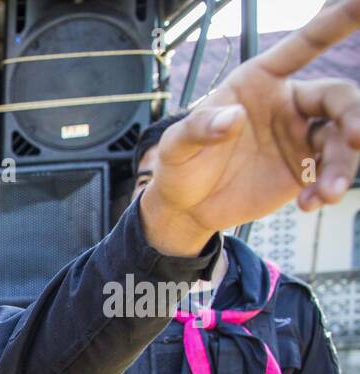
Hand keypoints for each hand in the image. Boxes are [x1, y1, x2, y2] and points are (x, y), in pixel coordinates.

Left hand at [140, 0, 359, 255]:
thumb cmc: (180, 166)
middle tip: (355, 138)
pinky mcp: (304, 169)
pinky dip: (328, 188)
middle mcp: (288, 104)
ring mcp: (299, 136)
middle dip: (354, 114)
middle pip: (338, 97)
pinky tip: (310, 204)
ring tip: (327, 193)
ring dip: (343, 165)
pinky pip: (331, 172)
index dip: (333, 24)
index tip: (359, 2)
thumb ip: (199, 128)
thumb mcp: (176, 146)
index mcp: (259, 82)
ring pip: (341, 138)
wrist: (186, 208)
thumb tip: (232, 117)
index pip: (302, 46)